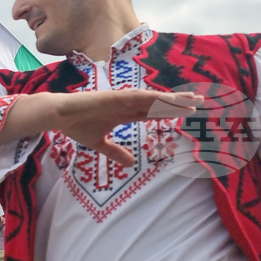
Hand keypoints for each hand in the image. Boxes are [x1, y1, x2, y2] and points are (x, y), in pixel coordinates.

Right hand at [3, 90, 201, 166]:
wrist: (59, 115)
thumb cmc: (78, 126)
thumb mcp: (100, 145)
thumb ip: (116, 152)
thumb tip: (131, 163)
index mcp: (126, 113)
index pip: (154, 111)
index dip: (172, 111)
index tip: (189, 111)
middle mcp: (128, 104)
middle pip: (159, 102)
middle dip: (179, 101)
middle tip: (201, 101)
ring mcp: (122, 99)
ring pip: (153, 98)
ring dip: (172, 98)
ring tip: (191, 99)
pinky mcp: (114, 97)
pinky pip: (137, 97)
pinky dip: (153, 97)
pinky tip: (167, 98)